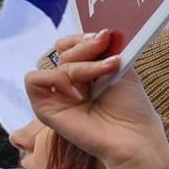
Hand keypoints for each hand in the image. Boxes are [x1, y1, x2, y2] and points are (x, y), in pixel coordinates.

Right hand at [25, 32, 168, 168]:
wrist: (134, 136)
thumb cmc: (132, 107)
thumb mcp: (121, 68)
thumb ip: (105, 49)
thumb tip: (97, 31)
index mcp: (84, 71)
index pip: (69, 44)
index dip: (82, 38)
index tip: (105, 38)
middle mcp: (68, 81)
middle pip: (61, 49)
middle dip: (84, 48)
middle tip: (108, 55)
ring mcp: (55, 94)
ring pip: (51, 63)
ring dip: (79, 66)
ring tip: (102, 76)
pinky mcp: (44, 108)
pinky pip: (34, 80)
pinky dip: (57, 80)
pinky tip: (79, 94)